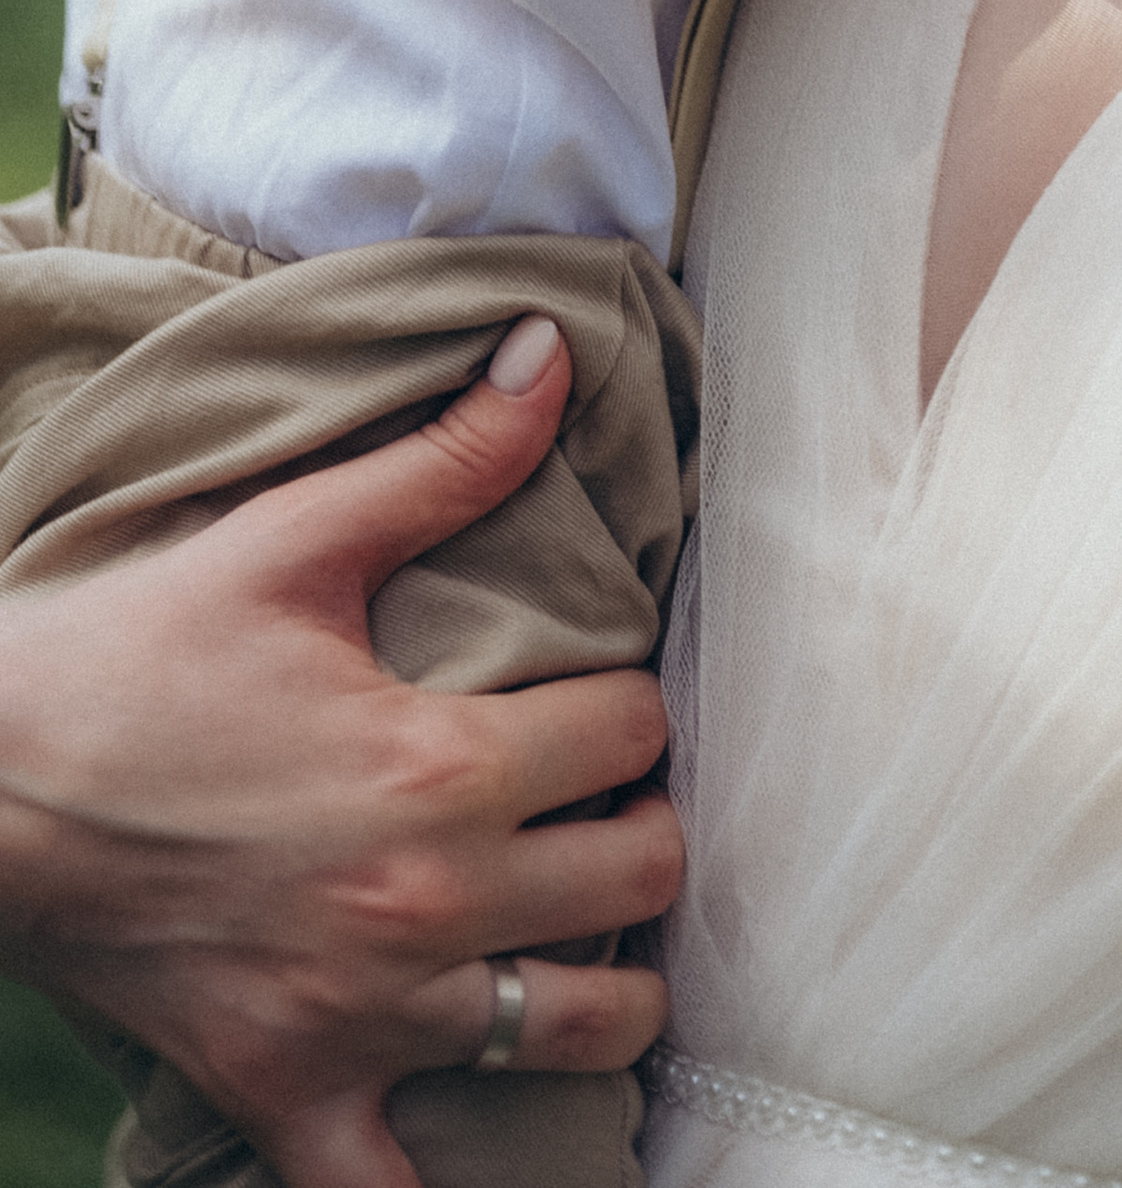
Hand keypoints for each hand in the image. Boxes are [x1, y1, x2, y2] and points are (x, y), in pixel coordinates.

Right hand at [0, 320, 678, 1187]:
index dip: (631, 701)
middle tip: (606, 801)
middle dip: (642, 828)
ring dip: (603, 979)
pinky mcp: (287, 1092)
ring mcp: (363, 1016)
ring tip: (582, 925)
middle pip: (634, 879)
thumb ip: (443, 460)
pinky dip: (440, 1169)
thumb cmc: (138, 659)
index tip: (602, 691)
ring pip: (573, 1032)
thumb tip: (547, 356)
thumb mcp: (293, 541)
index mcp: (440, 767)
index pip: (631, 732)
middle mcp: (424, 905)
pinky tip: (471, 1128)